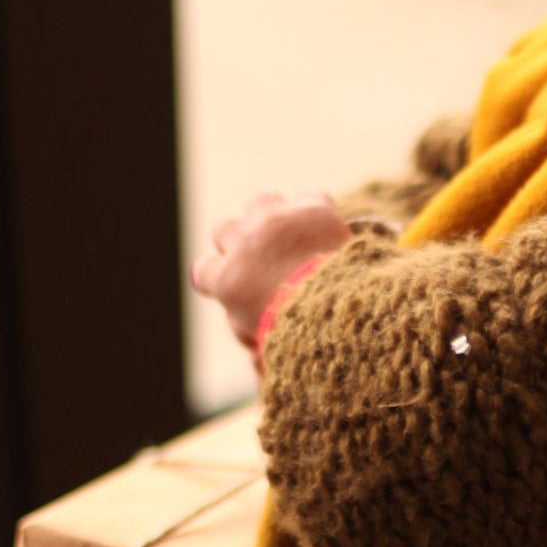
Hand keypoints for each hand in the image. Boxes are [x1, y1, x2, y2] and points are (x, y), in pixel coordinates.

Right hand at [190, 190, 353, 349]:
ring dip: (270, 215)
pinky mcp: (312, 210)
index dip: (218, 277)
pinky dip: (315, 211)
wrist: (343, 312)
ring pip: (259, 201)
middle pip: (224, 227)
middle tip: (263, 258)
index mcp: (227, 280)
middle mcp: (245, 243)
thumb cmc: (305, 339)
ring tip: (290, 234)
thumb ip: (252, 336)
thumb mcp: (266, 348)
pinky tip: (326, 228)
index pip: (203, 269)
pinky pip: (309, 197)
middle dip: (239, 241)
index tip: (236, 285)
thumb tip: (253, 349)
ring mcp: (277, 221)